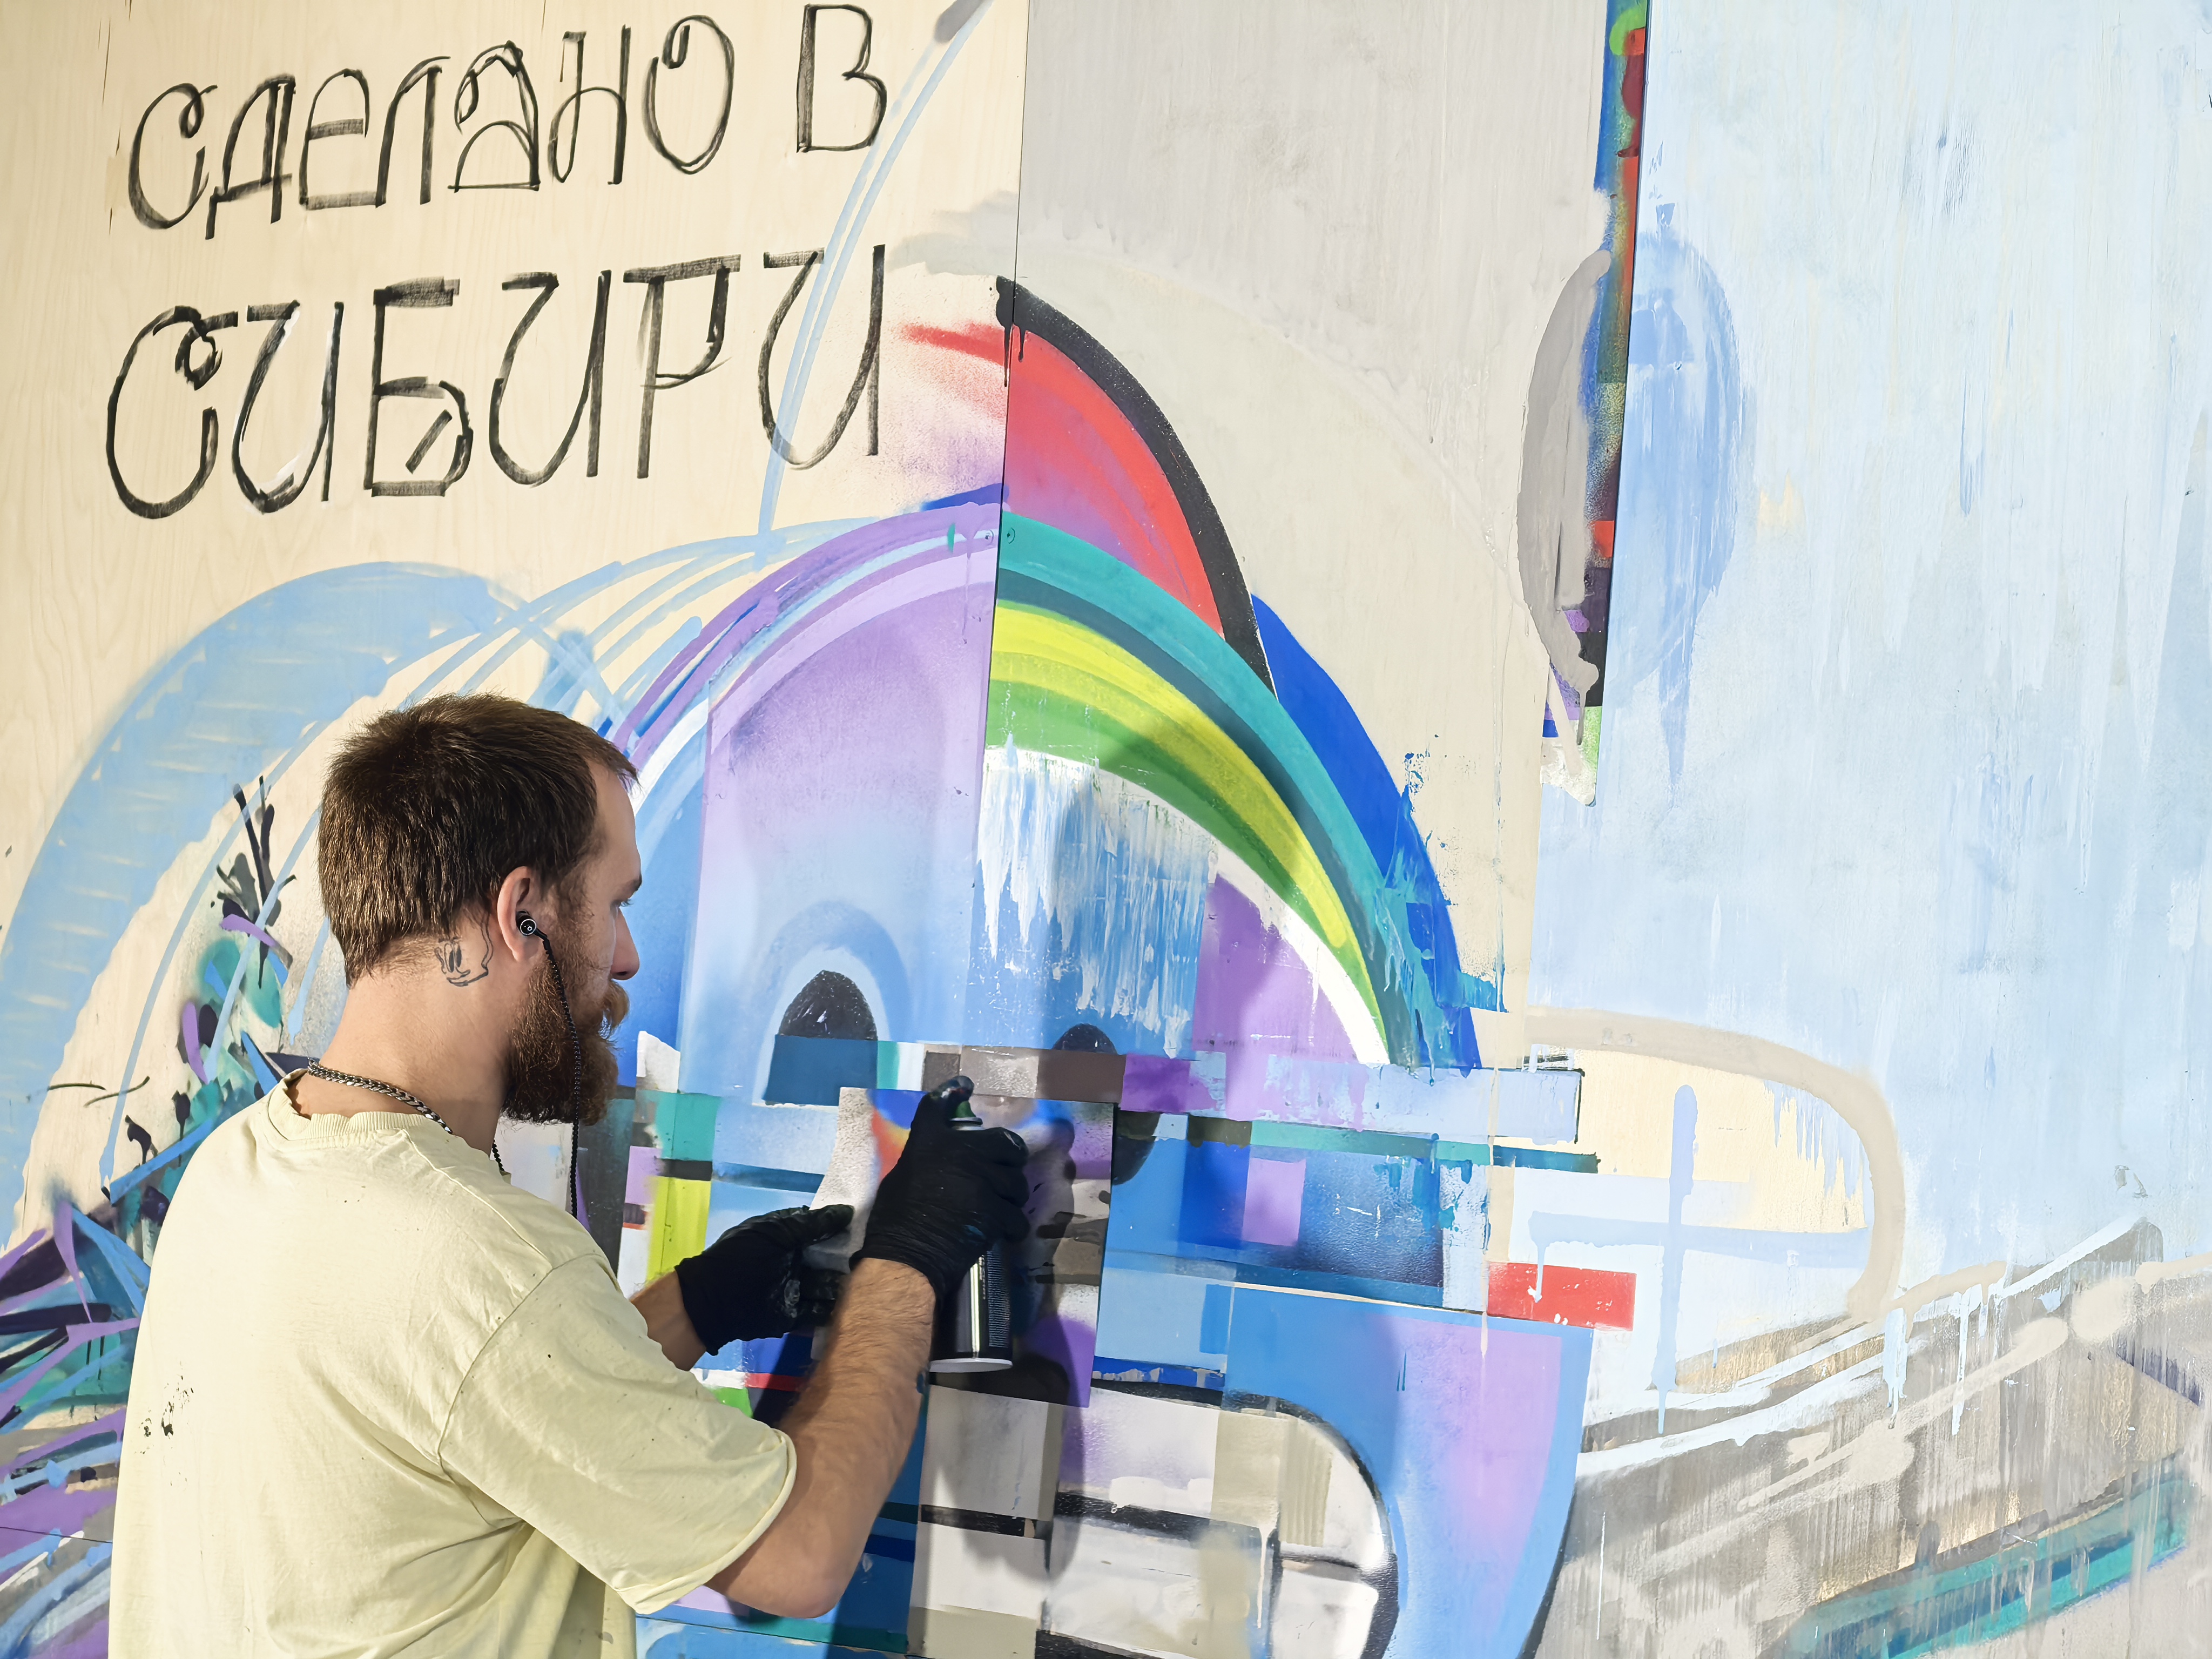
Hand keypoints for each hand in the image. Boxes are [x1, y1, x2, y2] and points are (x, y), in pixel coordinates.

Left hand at [673, 1204, 855, 1353]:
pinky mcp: (792, 1315)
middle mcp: (793, 1261)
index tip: (866, 1227)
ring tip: (864, 1283)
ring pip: (827, 1285)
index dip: (840, 1228)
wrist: (712, 1303)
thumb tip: (846, 1212)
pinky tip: (848, 1306)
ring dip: (841, 1285)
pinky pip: (818, 1312)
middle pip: (828, 1258)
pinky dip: (830, 1310)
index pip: (820, 1229)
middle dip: (845, 1258)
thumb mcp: (775, 1233)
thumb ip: (811, 1225)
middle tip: (871, 1259)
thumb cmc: (741, 1259)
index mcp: (787, 1237)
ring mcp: (794, 1288)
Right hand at [851, 1077, 1030, 1302]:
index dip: (952, 1092)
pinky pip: (1016, 1215)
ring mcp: (982, 1181)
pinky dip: (1013, 1225)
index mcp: (930, 1143)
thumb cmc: (894, 1221)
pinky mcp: (996, 1210)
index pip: (938, 1106)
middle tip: (1005, 1171)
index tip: (964, 1086)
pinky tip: (1006, 1232)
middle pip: (1004, 1142)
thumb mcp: (902, 1177)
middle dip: (1010, 1157)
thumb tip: (942, 1162)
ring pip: (1016, 1182)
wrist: (906, 1255)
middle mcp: (961, 1153)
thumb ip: (927, 1160)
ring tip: (1004, 1208)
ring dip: (1012, 1195)